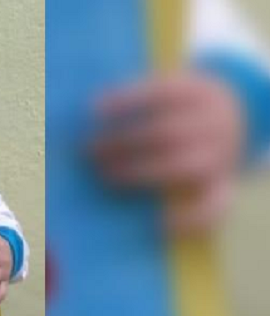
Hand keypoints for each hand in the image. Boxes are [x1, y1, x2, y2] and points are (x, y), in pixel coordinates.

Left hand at [92, 71, 242, 232]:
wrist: (235, 120)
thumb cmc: (178, 107)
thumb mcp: (166, 90)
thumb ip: (133, 100)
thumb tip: (81, 116)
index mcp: (197, 92)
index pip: (162, 93)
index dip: (127, 100)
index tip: (92, 109)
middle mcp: (214, 123)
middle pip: (168, 133)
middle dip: (123, 143)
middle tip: (88, 151)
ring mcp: (222, 156)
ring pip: (183, 166)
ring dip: (139, 173)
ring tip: (104, 177)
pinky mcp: (225, 186)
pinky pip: (214, 206)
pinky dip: (188, 218)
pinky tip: (158, 224)